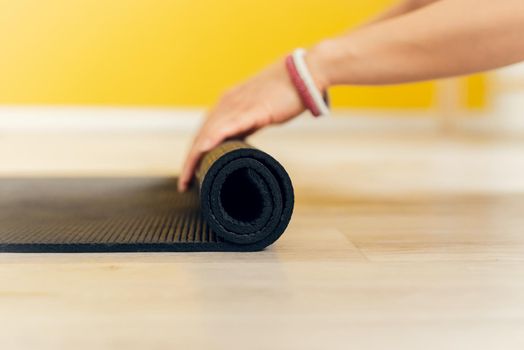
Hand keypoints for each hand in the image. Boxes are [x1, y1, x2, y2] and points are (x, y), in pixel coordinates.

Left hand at [178, 58, 309, 191]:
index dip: (195, 151)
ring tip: (187, 177)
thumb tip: (242, 142)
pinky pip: (224, 127)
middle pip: (201, 134)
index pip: (205, 130)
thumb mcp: (261, 111)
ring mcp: (237, 105)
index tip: (191, 171)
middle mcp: (227, 102)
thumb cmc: (289, 92)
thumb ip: (249, 124)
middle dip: (190, 159)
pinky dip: (210, 141)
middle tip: (183, 182)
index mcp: (229, 102)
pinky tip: (201, 153)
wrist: (307, 73)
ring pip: (207, 134)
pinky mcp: (250, 110)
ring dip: (194, 157)